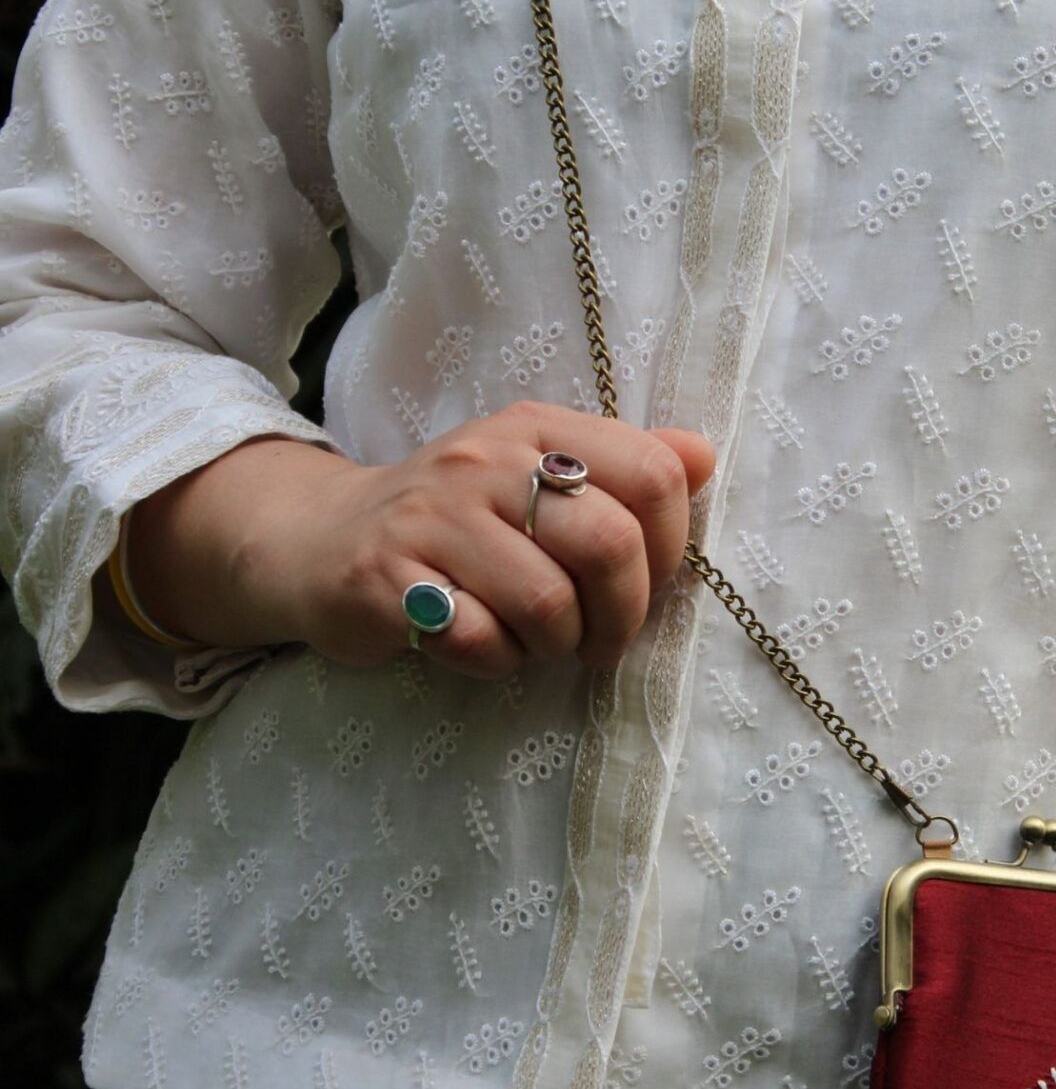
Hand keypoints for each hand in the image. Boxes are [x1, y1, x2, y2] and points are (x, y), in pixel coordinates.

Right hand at [260, 400, 715, 675]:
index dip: (671, 547)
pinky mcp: (386, 579)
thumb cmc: (453, 520)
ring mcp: (431, 518)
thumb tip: (704, 456)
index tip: (644, 580)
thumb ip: (621, 466)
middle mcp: (485, 461)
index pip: (653, 475)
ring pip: (546, 603)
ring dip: (555, 644)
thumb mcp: (535, 473)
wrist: (320, 539)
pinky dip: (492, 659)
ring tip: (536, 641)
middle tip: (600, 640)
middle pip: (610, 544)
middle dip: (622, 615)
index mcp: (535, 429)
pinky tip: (477, 642)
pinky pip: (476, 639)